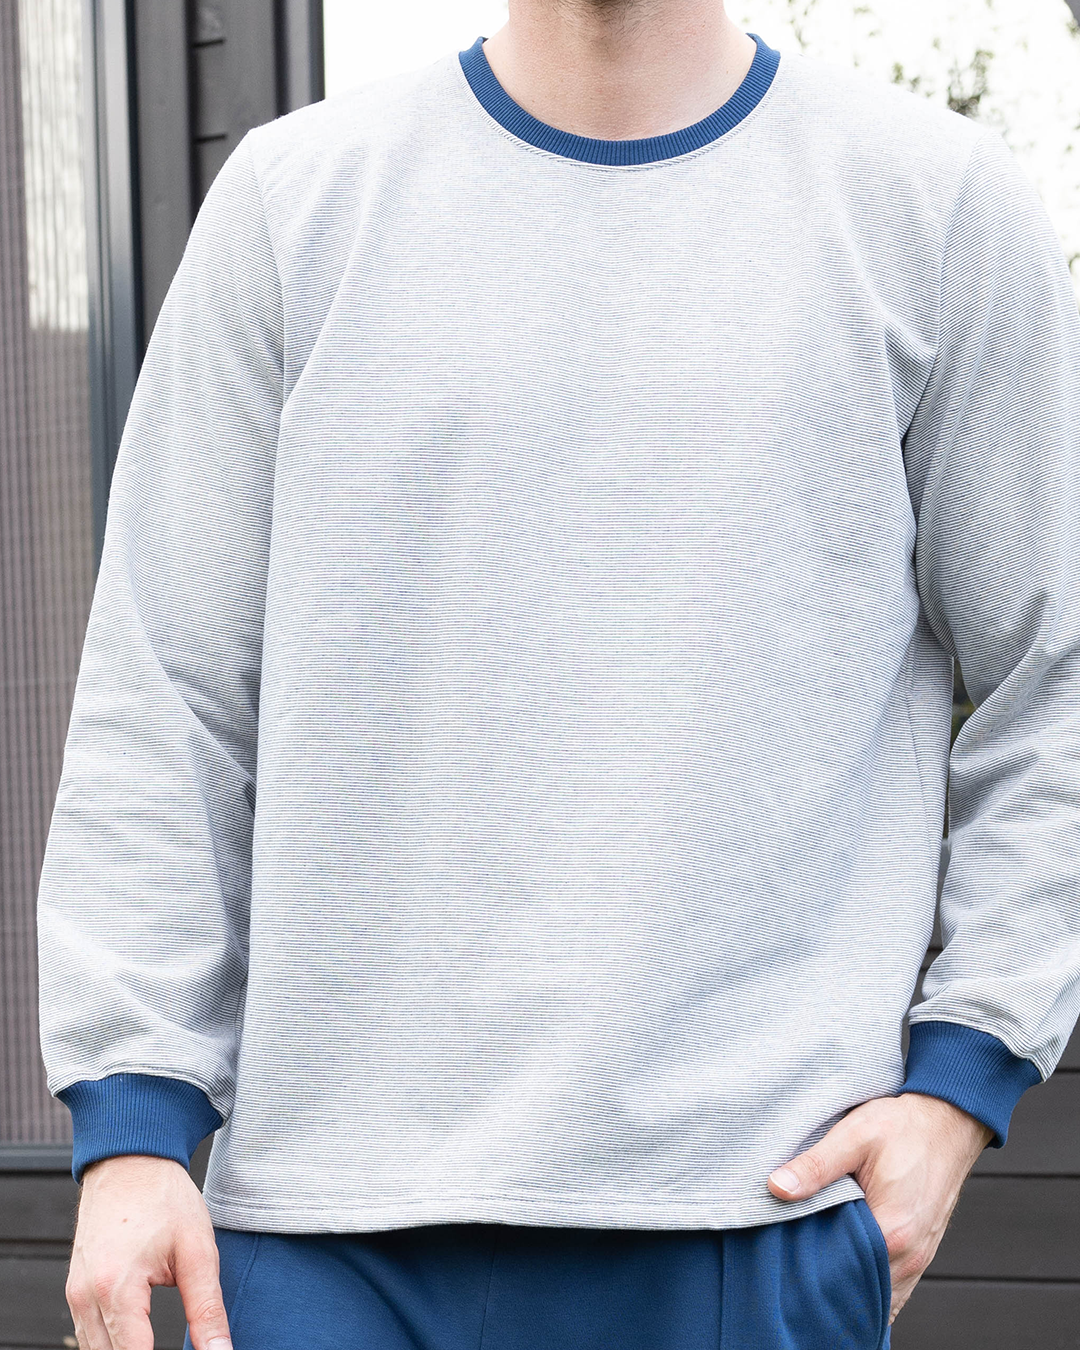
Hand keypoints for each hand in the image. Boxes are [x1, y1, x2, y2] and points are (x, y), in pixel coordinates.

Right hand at [65, 1154, 231, 1349]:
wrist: (130, 1160)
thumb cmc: (164, 1197)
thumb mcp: (198, 1250)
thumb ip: (207, 1309)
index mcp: (117, 1289)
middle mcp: (87, 1297)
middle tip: (181, 1345)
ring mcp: (75, 1295)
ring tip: (160, 1341)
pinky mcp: (75, 1290)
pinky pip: (88, 1336)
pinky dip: (112, 1345)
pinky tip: (139, 1341)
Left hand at [766, 1093, 993, 1324]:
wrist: (947, 1121)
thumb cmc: (903, 1127)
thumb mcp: (854, 1135)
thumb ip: (815, 1166)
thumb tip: (775, 1188)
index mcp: (891, 1232)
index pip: (843, 1278)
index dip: (811, 1276)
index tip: (785, 1266)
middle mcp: (909, 1256)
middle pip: (861, 1292)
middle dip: (828, 1287)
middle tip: (793, 1272)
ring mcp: (919, 1258)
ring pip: (880, 1295)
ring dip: (851, 1287)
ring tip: (816, 1271)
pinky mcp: (921, 1251)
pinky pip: (893, 1286)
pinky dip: (870, 1283)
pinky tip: (846, 1268)